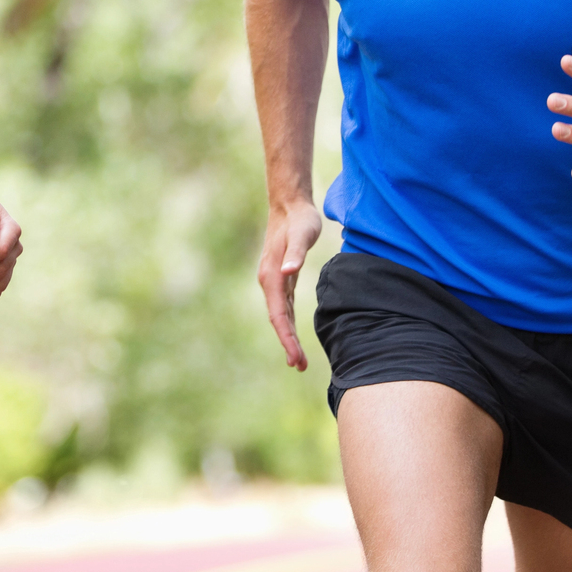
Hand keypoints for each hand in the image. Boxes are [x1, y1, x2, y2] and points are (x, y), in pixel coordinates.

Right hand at [258, 199, 322, 370]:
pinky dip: (288, 323)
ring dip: (287, 337)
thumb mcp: (302, 234)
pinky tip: (294, 334)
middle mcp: (269, 281)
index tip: (295, 357)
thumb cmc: (300, 220)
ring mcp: (274, 280)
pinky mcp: (282, 278)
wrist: (290, 205)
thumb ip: (295, 253)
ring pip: (280, 315)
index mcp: (272, 276)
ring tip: (299, 360)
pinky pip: (284, 307)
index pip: (278, 315)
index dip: (286, 337)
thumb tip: (289, 272)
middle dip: (287, 344)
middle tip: (300, 366)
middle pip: (277, 319)